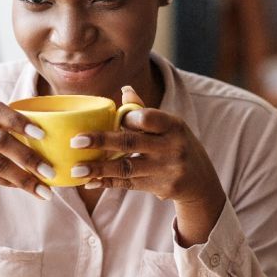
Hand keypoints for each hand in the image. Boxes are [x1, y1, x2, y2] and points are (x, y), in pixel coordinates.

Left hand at [69, 86, 225, 243]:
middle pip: (131, 142)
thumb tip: (125, 89)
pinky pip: (128, 184)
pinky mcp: (161, 187)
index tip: (104, 120)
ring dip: (99, 168)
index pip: (146, 118)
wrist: (200, 181)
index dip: (125, 118)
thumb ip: (145, 111)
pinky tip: (89, 182)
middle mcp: (172, 147)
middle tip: (76, 140)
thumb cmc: (176, 145)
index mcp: (173, 125)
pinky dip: (107, 182)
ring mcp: (167, 169)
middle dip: (101, 141)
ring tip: (76, 168)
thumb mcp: (169, 126)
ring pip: (126, 167)